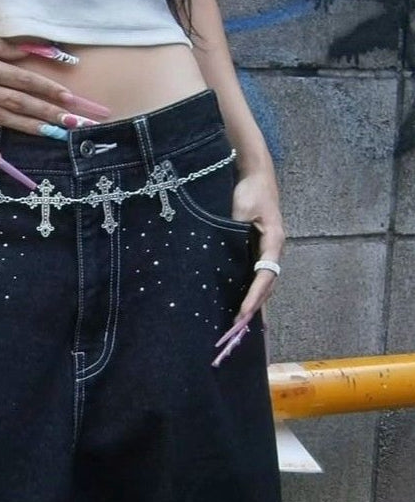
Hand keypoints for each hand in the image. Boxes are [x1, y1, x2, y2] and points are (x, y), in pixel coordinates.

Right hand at [0, 18, 109, 164]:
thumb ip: (1, 46)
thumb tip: (29, 53)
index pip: (23, 80)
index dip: (48, 89)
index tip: (70, 99)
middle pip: (19, 102)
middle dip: (49, 113)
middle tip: (73, 124)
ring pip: (0, 119)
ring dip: (28, 128)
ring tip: (53, 136)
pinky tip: (0, 161)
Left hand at [214, 163, 284, 366]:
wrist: (256, 175)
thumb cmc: (250, 191)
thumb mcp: (241, 211)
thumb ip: (235, 233)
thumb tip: (226, 258)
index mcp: (273, 241)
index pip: (265, 276)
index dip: (254, 296)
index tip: (243, 313)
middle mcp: (274, 249)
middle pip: (267, 285)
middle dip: (254, 306)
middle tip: (239, 327)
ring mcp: (269, 250)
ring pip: (264, 282)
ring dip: (254, 302)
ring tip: (241, 324)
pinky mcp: (260, 248)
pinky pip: (257, 274)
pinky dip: (251, 291)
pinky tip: (242, 304)